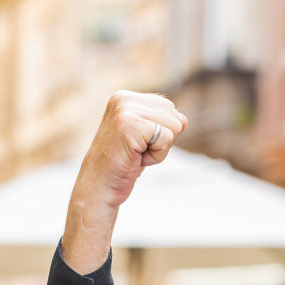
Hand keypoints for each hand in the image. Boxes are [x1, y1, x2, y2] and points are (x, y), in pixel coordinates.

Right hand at [62, 91, 186, 274]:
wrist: (99, 187)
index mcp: (126, 97)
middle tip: (136, 152)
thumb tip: (184, 121)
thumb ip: (164, 124)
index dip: (160, 132)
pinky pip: (167, 139)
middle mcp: (124, 98)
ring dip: (159, 149)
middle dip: (162, 141)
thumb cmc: (122, 165)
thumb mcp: (145, 139)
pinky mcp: (131, 125)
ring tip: (136, 155)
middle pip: (174, 115)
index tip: (137, 144)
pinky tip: (137, 159)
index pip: (168, 107)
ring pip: (174, 126)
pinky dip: (157, 156)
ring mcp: (125, 110)